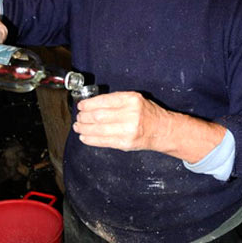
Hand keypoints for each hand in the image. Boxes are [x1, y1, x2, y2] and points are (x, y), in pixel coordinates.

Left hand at [73, 90, 226, 161]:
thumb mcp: (135, 99)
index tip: (81, 106)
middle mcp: (130, 114)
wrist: (163, 130)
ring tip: (78, 127)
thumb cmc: (148, 113)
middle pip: (98, 115)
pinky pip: (103, 141)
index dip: (88, 104)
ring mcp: (128, 130)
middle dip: (84, 117)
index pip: (103, 101)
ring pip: (98, 129)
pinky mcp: (125, 143)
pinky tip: (84, 137)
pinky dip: (90, 139)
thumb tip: (91, 105)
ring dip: (84, 128)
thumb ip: (116, 101)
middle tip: (78, 117)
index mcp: (131, 99)